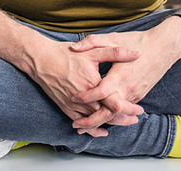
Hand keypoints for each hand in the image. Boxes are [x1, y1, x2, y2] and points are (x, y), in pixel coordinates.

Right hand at [24, 38, 140, 136]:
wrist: (41, 60)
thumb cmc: (66, 54)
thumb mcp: (92, 51)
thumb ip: (115, 53)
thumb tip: (136, 53)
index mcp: (93, 84)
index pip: (115, 103)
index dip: (129, 109)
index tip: (139, 111)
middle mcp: (84, 98)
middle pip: (107, 115)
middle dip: (123, 119)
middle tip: (135, 120)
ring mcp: (74, 105)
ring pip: (96, 121)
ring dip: (110, 123)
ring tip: (124, 123)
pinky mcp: (66, 108)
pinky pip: (82, 123)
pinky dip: (93, 129)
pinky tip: (102, 130)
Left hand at [68, 21, 180, 133]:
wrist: (164, 47)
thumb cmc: (138, 41)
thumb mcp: (114, 38)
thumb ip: (92, 42)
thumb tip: (74, 47)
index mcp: (119, 75)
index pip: (100, 93)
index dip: (85, 97)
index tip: (73, 97)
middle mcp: (127, 88)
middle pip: (108, 113)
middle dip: (91, 122)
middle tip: (76, 126)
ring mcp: (135, 94)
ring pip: (116, 114)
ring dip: (101, 121)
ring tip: (84, 125)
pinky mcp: (139, 95)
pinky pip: (124, 110)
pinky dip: (113, 116)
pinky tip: (102, 118)